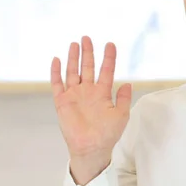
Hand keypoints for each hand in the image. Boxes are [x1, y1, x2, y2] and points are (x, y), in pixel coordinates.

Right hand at [50, 36, 131, 183]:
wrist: (91, 148)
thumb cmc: (108, 133)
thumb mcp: (121, 114)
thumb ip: (124, 98)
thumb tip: (128, 84)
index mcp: (103, 93)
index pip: (106, 70)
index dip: (109, 57)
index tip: (110, 44)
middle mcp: (88, 91)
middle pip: (88, 67)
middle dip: (88, 52)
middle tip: (87, 38)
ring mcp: (75, 95)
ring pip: (73, 72)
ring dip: (73, 58)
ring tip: (74, 44)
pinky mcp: (62, 102)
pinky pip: (57, 84)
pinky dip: (56, 72)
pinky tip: (56, 59)